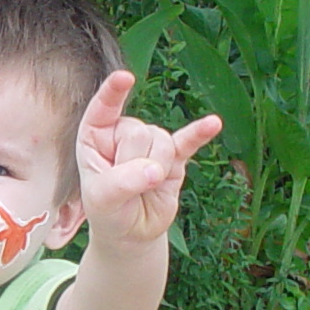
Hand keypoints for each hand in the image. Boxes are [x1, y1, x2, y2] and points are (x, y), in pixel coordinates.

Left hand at [74, 70, 220, 248]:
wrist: (132, 232)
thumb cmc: (108, 210)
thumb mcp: (102, 200)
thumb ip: (122, 182)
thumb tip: (155, 171)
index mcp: (95, 134)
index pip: (104, 108)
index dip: (113, 93)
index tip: (125, 77)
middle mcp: (124, 131)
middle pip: (139, 132)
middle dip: (134, 165)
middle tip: (125, 188)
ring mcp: (151, 142)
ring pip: (161, 142)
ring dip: (155, 170)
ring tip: (143, 187)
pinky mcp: (176, 156)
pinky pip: (189, 141)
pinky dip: (200, 134)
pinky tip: (213, 123)